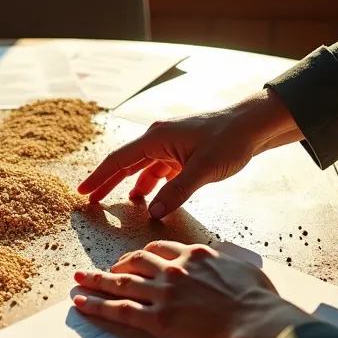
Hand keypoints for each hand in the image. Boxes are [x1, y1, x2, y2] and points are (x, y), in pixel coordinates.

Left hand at [72, 241, 312, 337]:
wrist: (257, 324)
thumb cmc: (261, 304)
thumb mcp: (247, 274)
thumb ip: (229, 269)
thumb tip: (231, 271)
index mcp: (197, 256)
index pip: (162, 248)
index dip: (146, 252)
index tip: (137, 257)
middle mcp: (175, 269)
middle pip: (137, 260)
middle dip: (118, 263)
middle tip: (107, 268)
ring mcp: (163, 294)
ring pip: (121, 282)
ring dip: (96, 280)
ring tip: (79, 280)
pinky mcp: (157, 320)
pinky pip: (119, 309)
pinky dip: (96, 305)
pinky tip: (81, 303)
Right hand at [77, 89, 301, 218]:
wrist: (254, 126)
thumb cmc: (230, 140)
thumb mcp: (203, 170)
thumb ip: (176, 192)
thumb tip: (154, 212)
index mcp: (157, 138)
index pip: (119, 160)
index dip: (99, 177)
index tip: (83, 191)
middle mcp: (159, 138)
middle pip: (126, 163)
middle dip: (108, 181)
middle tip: (91, 199)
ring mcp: (171, 144)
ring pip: (143, 167)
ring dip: (131, 185)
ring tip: (120, 205)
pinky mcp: (183, 151)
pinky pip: (160, 169)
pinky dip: (152, 183)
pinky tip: (151, 198)